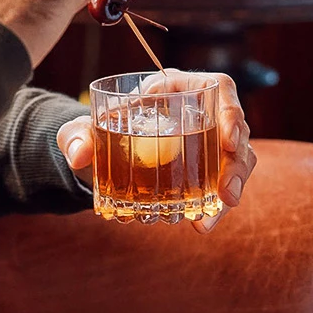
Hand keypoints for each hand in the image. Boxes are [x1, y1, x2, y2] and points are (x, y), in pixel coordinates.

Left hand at [57, 68, 256, 233]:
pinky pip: (221, 184)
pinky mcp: (206, 169)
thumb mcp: (82, 129)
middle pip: (236, 131)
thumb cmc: (98, 130)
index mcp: (177, 87)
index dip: (231, 111)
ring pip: (236, 161)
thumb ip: (76, 135)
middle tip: (227, 193)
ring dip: (232, 189)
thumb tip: (77, 155)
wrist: (100, 155)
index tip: (229, 140)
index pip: (219, 87)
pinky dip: (214, 207)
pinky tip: (201, 225)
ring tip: (210, 219)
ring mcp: (207, 142)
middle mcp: (200, 112)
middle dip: (237, 165)